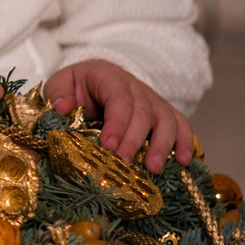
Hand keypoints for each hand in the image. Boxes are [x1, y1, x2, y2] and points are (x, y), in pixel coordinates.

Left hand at [44, 58, 194, 171]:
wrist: (96, 76)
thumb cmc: (77, 86)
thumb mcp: (61, 83)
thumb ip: (58, 93)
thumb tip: (63, 107)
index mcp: (109, 77)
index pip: (118, 98)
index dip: (116, 122)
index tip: (109, 145)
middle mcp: (136, 87)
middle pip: (142, 113)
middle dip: (134, 140)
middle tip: (125, 162)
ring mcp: (153, 100)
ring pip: (165, 119)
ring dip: (162, 144)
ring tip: (153, 168)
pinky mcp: (164, 113)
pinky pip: (181, 124)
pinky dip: (186, 141)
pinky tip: (184, 161)